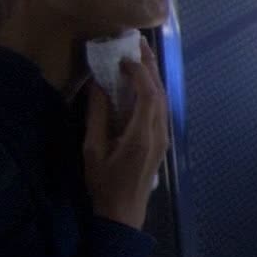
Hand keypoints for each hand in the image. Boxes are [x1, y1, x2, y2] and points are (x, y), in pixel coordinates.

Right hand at [83, 36, 168, 229]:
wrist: (123, 213)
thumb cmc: (103, 183)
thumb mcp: (93, 149)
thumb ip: (97, 115)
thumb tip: (98, 85)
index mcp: (141, 135)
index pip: (148, 95)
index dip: (139, 72)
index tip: (123, 56)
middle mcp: (158, 133)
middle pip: (160, 92)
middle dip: (149, 66)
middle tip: (136, 43)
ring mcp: (163, 137)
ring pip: (163, 99)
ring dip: (152, 76)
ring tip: (139, 56)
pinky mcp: (161, 140)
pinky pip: (160, 109)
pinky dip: (152, 90)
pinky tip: (141, 81)